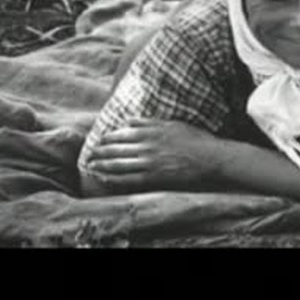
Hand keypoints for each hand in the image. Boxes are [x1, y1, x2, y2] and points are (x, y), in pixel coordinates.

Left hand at [85, 118, 223, 191]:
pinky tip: (103, 178)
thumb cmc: (195, 139)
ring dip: (101, 165)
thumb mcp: (172, 123)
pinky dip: (112, 178)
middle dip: (99, 151)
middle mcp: (146, 145)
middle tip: (90, 154)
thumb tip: (129, 120)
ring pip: (117, 163)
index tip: (101, 140)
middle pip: (115, 148)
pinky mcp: (153, 176)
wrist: (210, 157)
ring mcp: (148, 162)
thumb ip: (149, 122)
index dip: (108, 137)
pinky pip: (127, 178)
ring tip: (90, 166)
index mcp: (151, 130)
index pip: (121, 133)